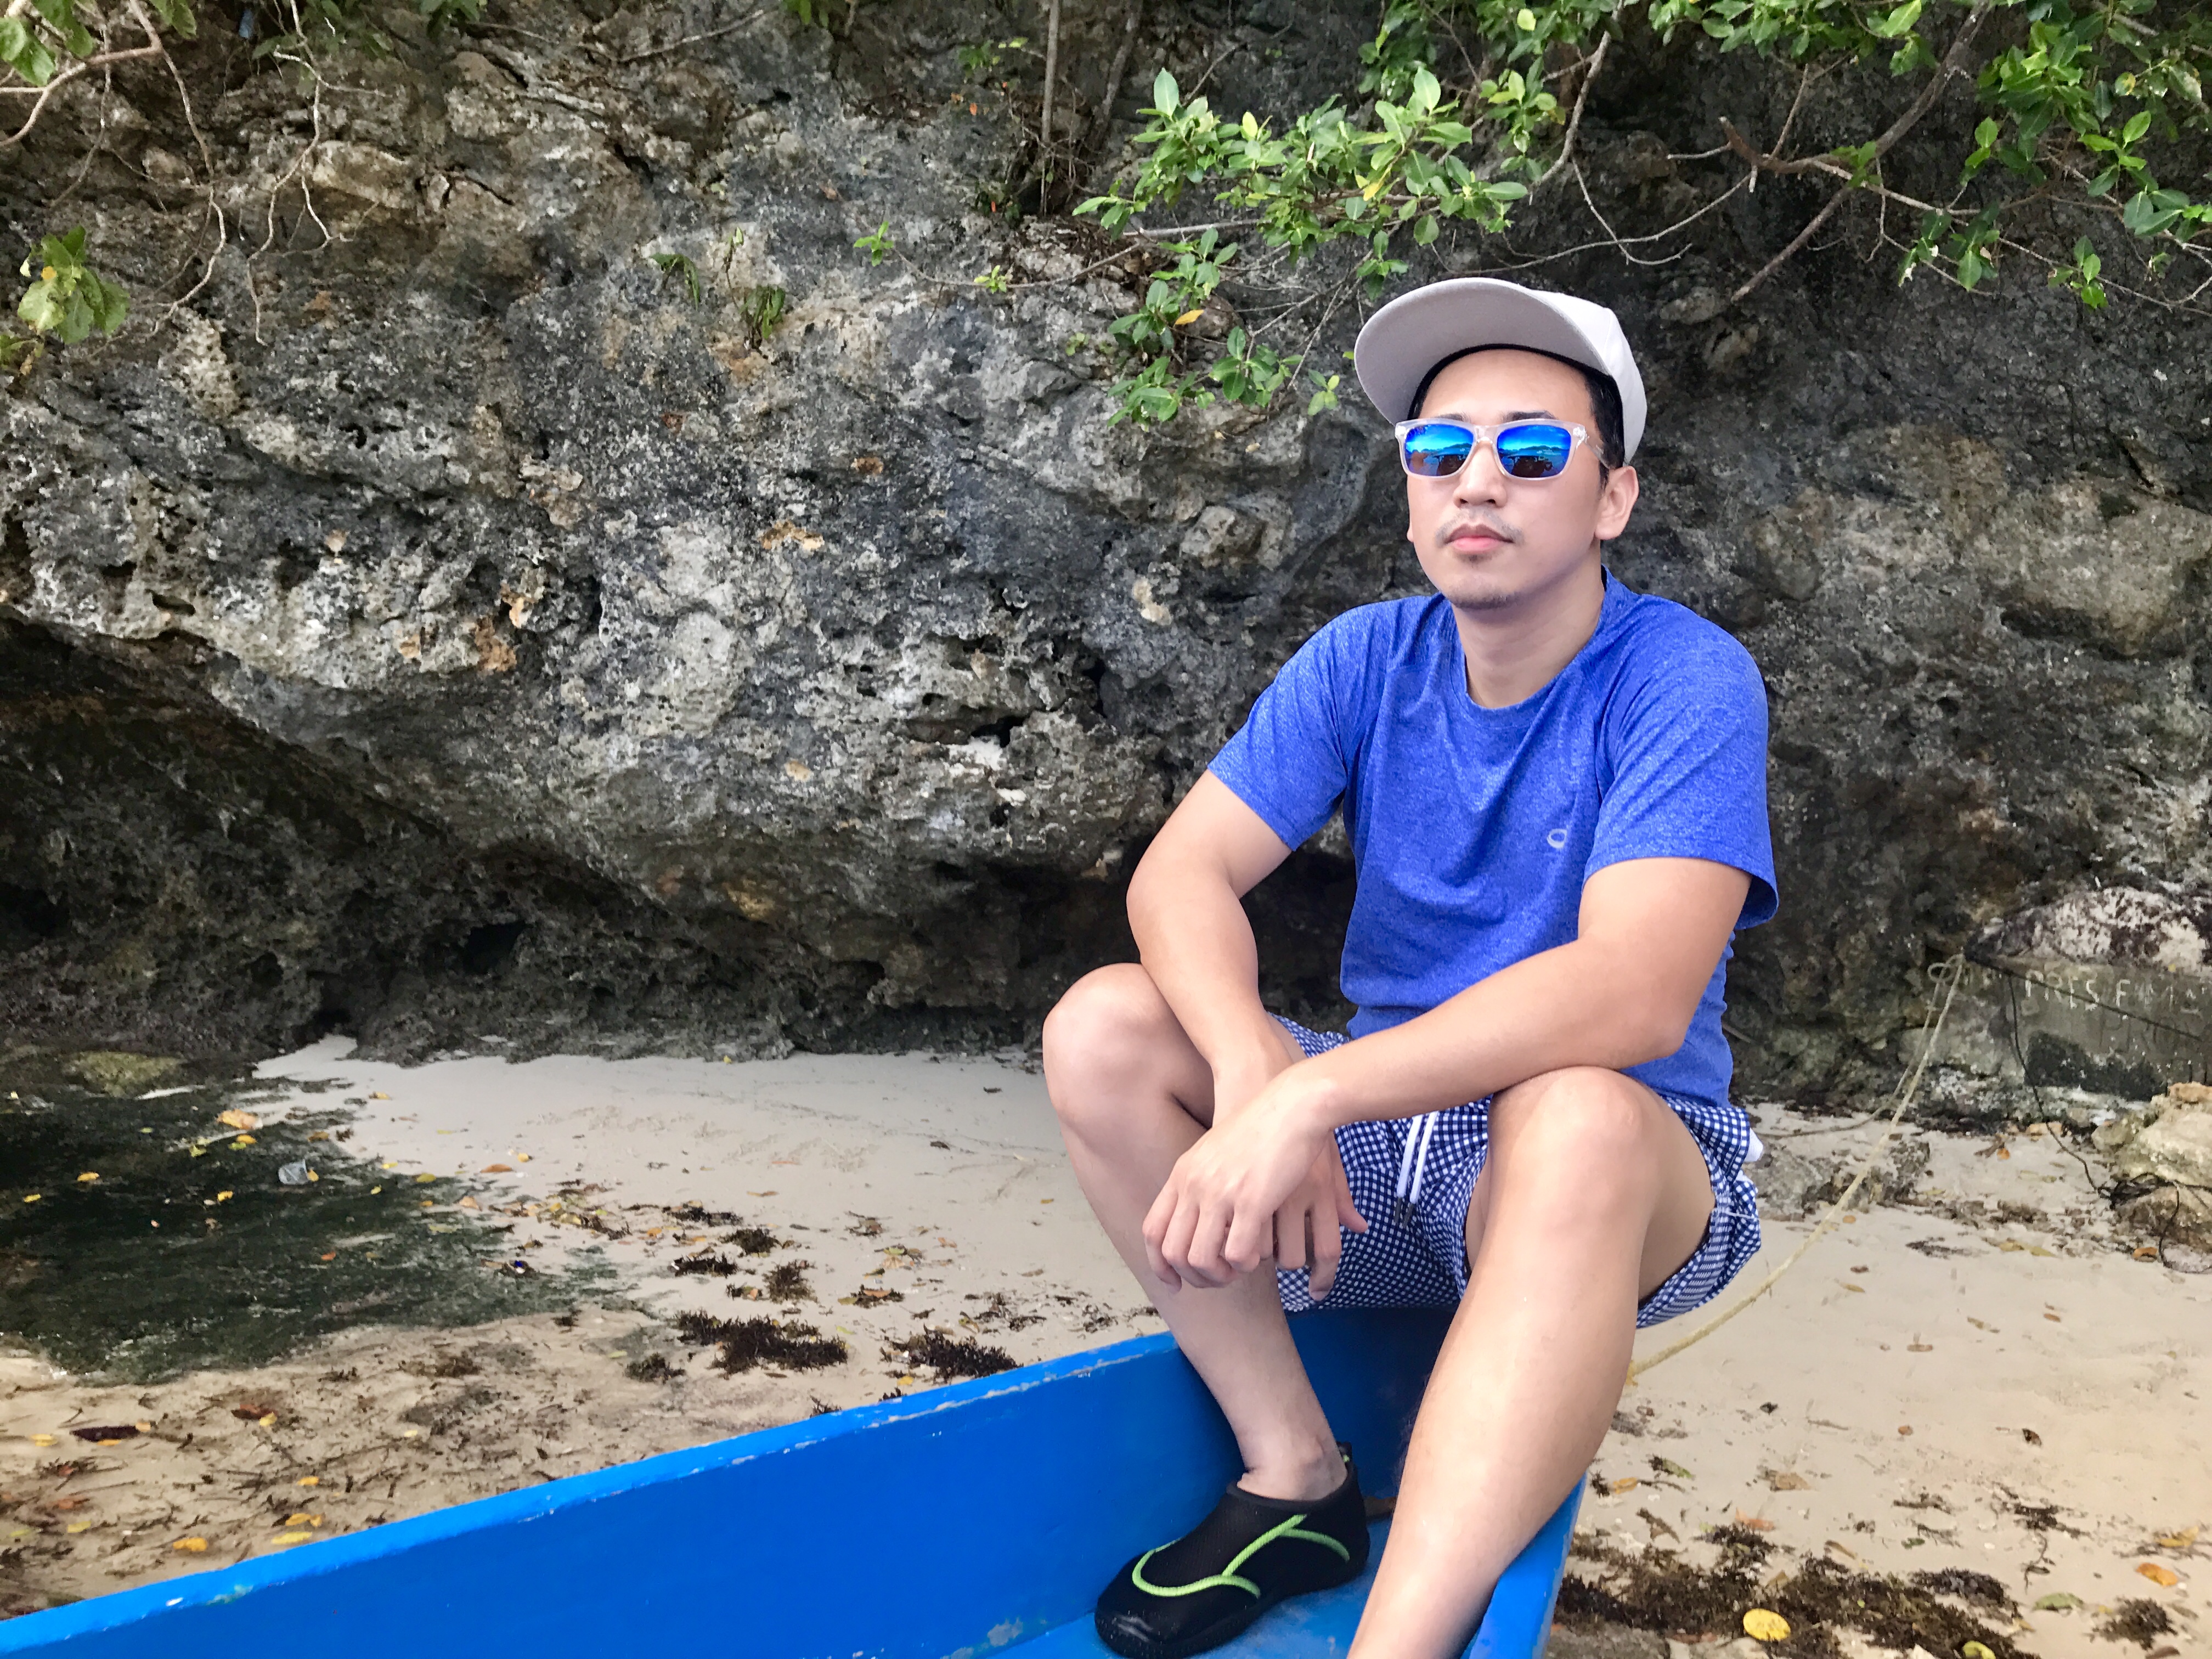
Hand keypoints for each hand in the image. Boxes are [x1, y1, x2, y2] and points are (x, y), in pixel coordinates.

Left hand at [1143, 1074, 1366, 1294]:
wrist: (1291, 1104)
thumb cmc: (1261, 1127)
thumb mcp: (1217, 1152)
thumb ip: (1205, 1185)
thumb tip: (1204, 1219)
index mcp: (1183, 1175)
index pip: (1153, 1231)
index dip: (1160, 1264)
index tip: (1174, 1282)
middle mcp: (1194, 1186)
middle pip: (1174, 1253)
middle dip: (1195, 1277)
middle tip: (1219, 1279)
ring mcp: (1219, 1194)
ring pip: (1201, 1260)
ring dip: (1220, 1276)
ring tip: (1239, 1270)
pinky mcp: (1251, 1202)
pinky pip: (1237, 1254)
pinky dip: (1245, 1264)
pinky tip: (1258, 1255)